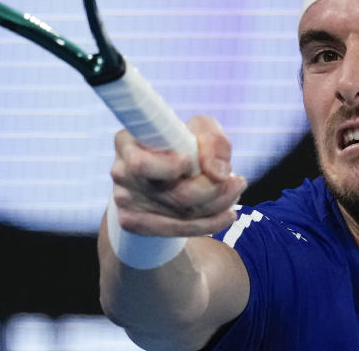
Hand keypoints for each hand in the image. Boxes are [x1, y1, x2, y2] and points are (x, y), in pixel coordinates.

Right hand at [110, 115, 247, 237]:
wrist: (161, 172)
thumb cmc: (181, 144)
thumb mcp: (199, 130)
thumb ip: (212, 139)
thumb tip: (217, 172)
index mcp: (128, 142)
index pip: (141, 164)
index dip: (170, 167)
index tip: (189, 161)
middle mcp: (121, 172)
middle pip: (173, 193)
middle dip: (213, 189)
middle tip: (237, 180)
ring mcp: (125, 201)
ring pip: (180, 213)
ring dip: (218, 204)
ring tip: (236, 190)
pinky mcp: (134, 223)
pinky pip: (177, 229)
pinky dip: (209, 223)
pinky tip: (228, 215)